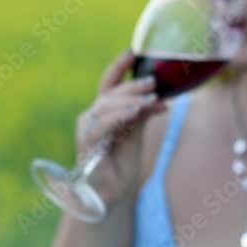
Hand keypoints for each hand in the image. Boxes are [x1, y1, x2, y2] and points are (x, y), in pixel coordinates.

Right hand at [75, 51, 166, 203]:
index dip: (120, 66)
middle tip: (153, 82)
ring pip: (106, 106)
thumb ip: (141, 114)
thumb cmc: (122, 164)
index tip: (134, 51)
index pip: (109, 82)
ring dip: (130, 100)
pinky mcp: (87, 145)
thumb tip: (159, 97)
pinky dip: (119, 116)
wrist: (112, 195)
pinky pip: (103, 124)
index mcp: (103, 112)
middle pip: (110, 93)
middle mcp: (92, 117)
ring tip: (150, 99)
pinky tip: (136, 111)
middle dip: (132, 85)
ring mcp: (87, 130)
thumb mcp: (136, 133)